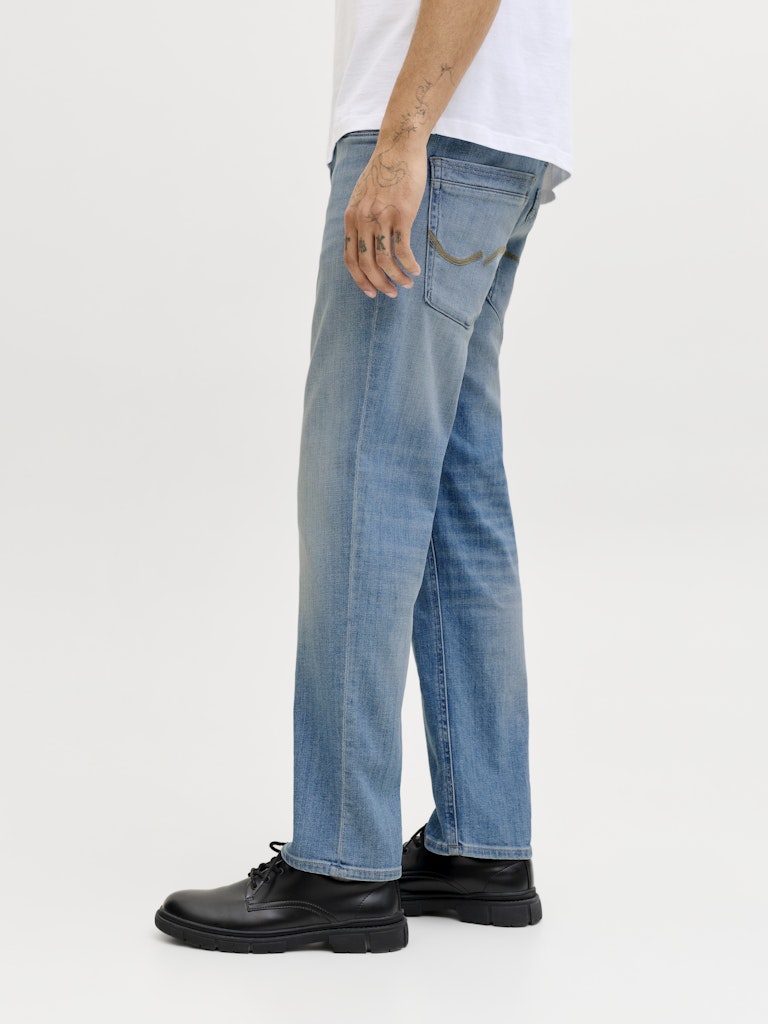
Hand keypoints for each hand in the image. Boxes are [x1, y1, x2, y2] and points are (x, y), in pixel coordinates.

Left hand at [343, 142, 426, 297]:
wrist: (398, 148)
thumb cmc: (384, 172)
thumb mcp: (363, 196)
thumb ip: (361, 218)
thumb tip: (366, 241)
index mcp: (351, 218)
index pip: (350, 259)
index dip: (360, 279)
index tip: (371, 291)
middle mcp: (362, 219)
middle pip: (367, 264)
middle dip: (379, 284)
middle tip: (391, 294)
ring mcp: (381, 217)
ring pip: (384, 260)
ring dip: (396, 278)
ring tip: (406, 284)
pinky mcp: (401, 214)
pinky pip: (402, 249)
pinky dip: (408, 265)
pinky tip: (415, 270)